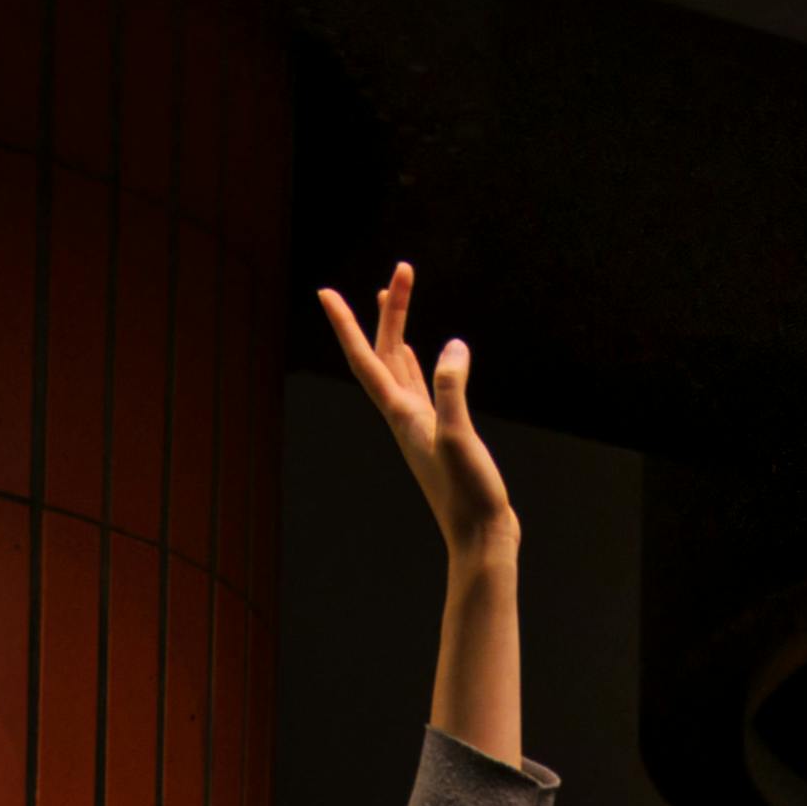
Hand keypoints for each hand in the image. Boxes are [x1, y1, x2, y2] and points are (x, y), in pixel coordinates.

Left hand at [317, 267, 515, 564]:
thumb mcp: (461, 438)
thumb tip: (451, 346)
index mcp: (403, 416)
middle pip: (386, 354)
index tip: (325, 292)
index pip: (367, 361)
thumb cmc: (470, 495)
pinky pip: (418, 386)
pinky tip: (417, 352)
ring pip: (400, 366)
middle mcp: (404, 418)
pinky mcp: (440, 434)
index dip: (345, 325)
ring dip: (397, 329)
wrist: (481, 537)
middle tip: (403, 268)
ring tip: (395, 294)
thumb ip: (452, 391)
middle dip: (391, 310)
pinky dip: (414, 361)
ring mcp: (421, 426)